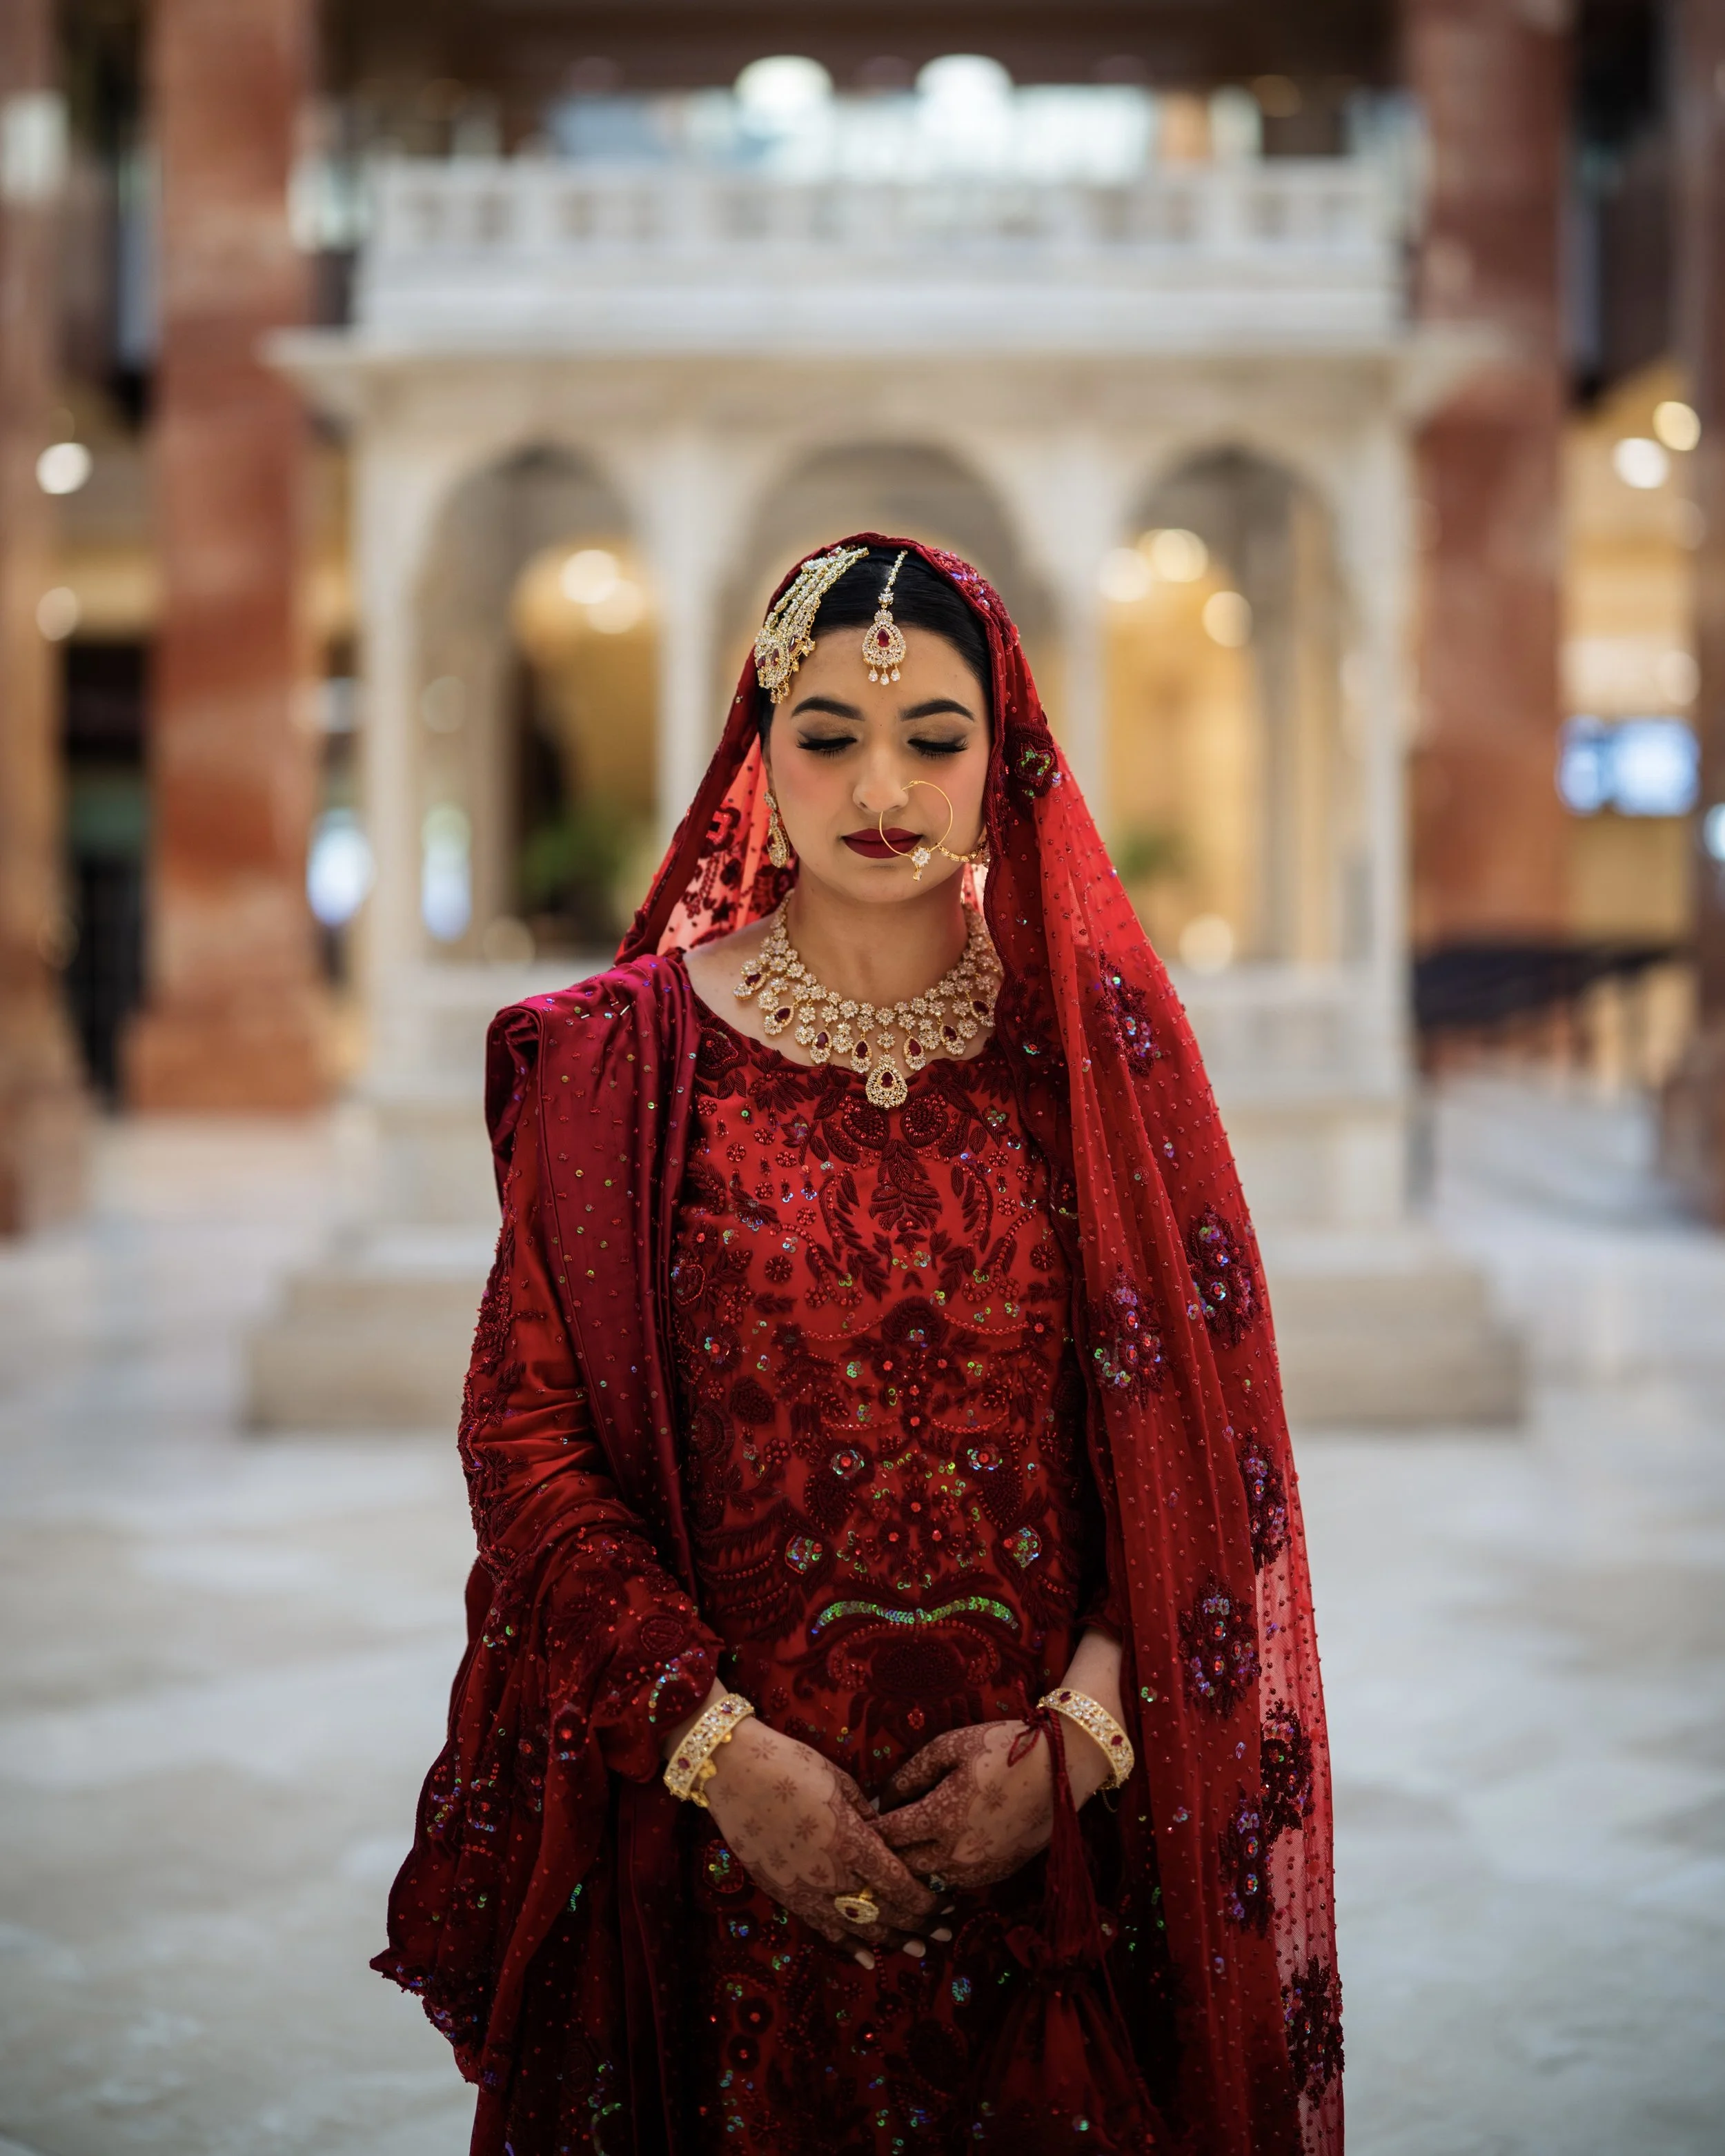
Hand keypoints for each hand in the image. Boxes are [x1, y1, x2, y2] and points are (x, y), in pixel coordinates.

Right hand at [702, 1716, 938, 1964]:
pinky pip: (822, 1927)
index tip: (946, 1905)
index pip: (899, 1885)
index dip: (925, 1902)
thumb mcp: (841, 1783)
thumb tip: (888, 1835)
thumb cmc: (792, 1765)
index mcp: (851, 1842)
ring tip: (918, 1950)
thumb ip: (868, 1816)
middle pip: (884, 1912)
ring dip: (890, 1940)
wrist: (734, 1771)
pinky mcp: (784, 1894)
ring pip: (856, 1928)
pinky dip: (847, 1945)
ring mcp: (805, 1889)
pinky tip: (867, 1959)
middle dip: (918, 1925)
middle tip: (943, 1933)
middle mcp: (831, 1874)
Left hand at [874, 1720, 1067, 1892]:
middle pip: (902, 1866)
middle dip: (883, 1855)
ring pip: (927, 1881)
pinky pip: (954, 1883)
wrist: (1062, 1768)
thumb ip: (910, 1774)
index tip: (855, 1824)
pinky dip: (938, 1873)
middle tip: (870, 1843)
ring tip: (898, 1852)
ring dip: (910, 1870)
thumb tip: (881, 1798)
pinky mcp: (996, 1874)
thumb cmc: (1001, 1748)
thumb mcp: (949, 1747)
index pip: (887, 1836)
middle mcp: (954, 1853)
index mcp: (939, 1818)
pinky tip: (934, 1855)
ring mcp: (977, 1869)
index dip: (868, 1831)